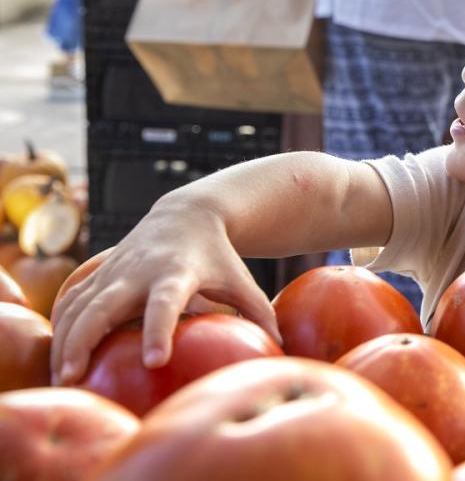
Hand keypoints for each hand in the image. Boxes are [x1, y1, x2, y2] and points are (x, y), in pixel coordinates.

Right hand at [50, 204, 281, 385]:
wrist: (188, 214)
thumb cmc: (220, 257)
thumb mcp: (242, 280)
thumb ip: (260, 314)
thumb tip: (281, 350)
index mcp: (176, 273)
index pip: (164, 303)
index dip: (158, 329)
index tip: (154, 361)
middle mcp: (139, 271)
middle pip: (104, 306)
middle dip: (85, 339)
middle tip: (75, 376)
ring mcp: (115, 270)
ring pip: (79, 304)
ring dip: (65, 338)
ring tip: (62, 376)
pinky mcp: (100, 272)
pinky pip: (72, 299)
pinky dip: (61, 324)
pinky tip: (57, 355)